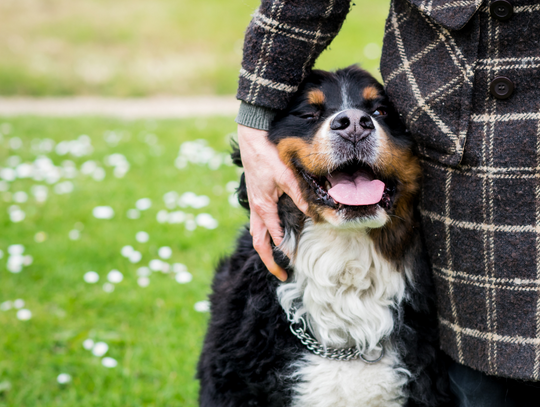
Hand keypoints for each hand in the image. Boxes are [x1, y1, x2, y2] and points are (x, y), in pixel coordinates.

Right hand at [237, 124, 307, 280]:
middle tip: (282, 275)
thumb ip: (300, 195)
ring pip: (257, 234)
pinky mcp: (256, 198)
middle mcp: (256, 209)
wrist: (251, 139)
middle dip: (269, 261)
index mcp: (263, 207)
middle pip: (259, 243)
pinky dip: (265, 233)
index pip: (273, 238)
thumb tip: (315, 212)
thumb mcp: (286, 176)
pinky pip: (258, 222)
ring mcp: (254, 204)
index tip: (295, 263)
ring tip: (275, 260)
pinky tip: (275, 234)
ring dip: (265, 248)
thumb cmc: (267, 156)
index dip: (284, 252)